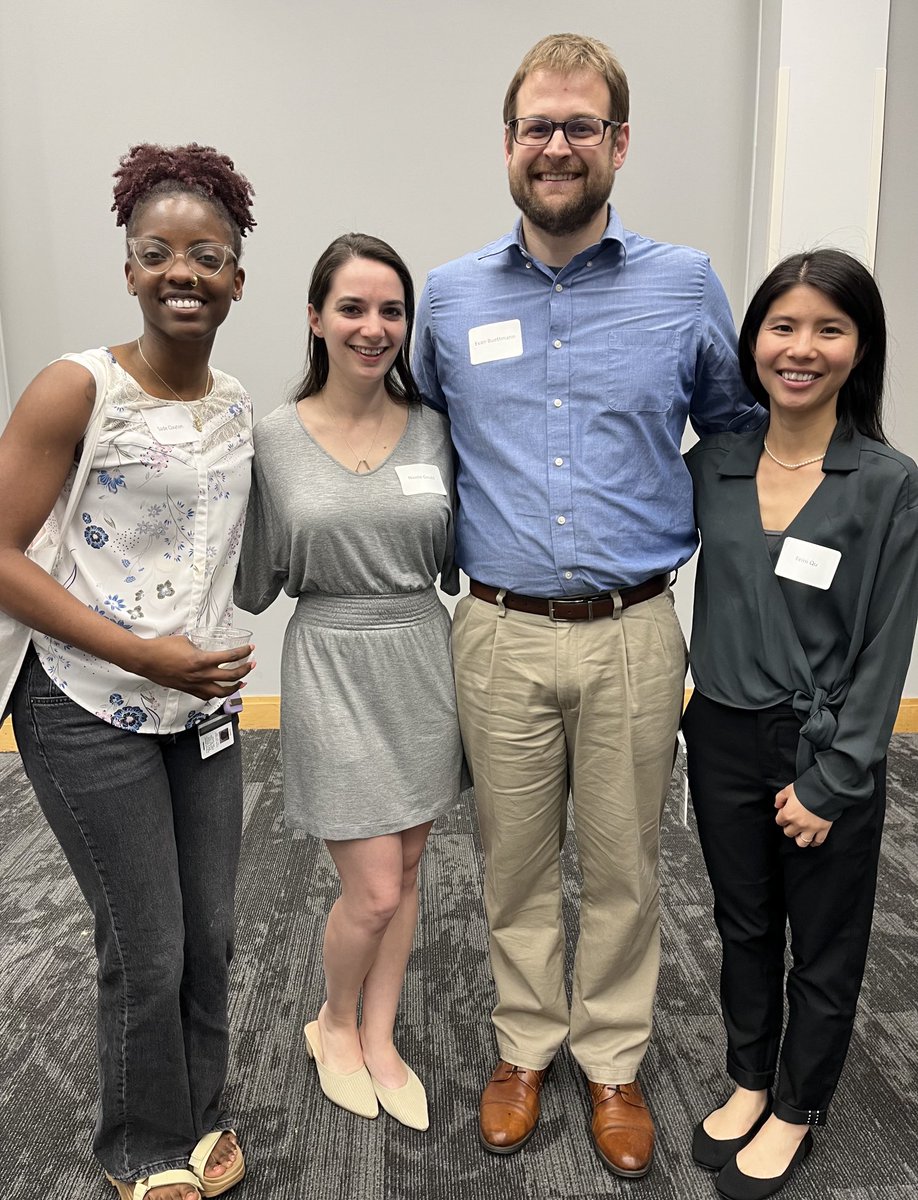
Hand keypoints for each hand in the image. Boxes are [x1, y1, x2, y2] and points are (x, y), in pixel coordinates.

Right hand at [127, 634, 254, 700]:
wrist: (146, 659)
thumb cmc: (162, 648)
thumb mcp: (186, 641)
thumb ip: (199, 646)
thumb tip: (206, 647)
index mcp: (202, 660)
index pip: (230, 657)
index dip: (243, 653)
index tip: (249, 649)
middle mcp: (200, 675)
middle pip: (231, 676)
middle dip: (245, 670)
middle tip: (251, 664)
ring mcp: (195, 685)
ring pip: (221, 691)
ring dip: (234, 687)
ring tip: (242, 682)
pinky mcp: (188, 690)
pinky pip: (207, 695)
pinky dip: (217, 694)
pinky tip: (221, 690)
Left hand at [774, 783, 832, 847]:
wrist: (825, 790)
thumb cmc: (807, 788)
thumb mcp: (789, 789)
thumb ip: (780, 798)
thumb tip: (777, 805)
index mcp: (788, 814)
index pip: (779, 821)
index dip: (782, 817)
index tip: (786, 813)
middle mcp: (798, 824)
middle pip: (789, 833)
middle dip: (789, 828)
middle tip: (793, 822)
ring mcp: (811, 829)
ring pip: (802, 842)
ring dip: (800, 838)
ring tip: (801, 833)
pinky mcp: (823, 829)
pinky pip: (818, 841)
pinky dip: (815, 842)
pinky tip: (813, 840)